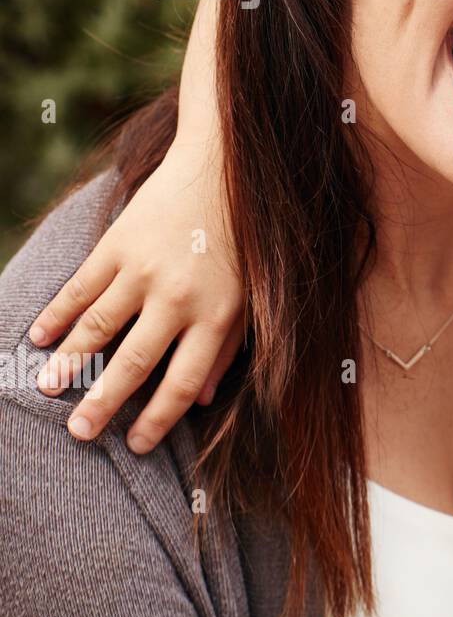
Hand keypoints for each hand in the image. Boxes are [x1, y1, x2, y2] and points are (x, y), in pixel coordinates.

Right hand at [30, 140, 245, 453]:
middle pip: (135, 364)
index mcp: (217, 315)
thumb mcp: (250, 297)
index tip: (137, 446)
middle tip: (79, 433)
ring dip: (69, 363)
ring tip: (47, 389)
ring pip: (98, 328)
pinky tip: (39, 336)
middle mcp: (180, 298)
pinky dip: (56, 314)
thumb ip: (227, 348)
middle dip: (104, 404)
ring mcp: (145, 270)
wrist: (222, 170)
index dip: (159, 419)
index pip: (185, 383)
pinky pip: (80, 287)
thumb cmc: (241, 242)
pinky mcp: (118, 244)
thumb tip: (202, 401)